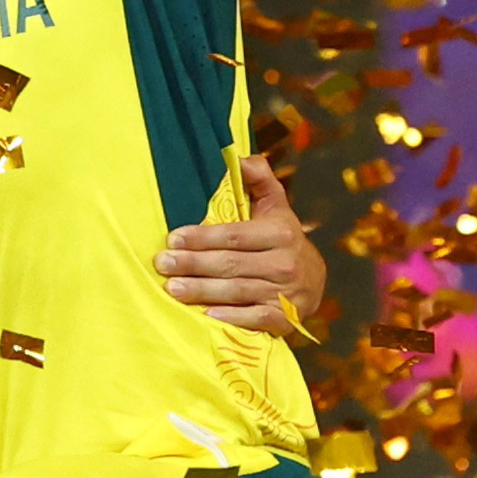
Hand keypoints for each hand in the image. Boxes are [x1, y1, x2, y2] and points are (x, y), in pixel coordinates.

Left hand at [159, 149, 326, 338]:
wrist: (314, 281)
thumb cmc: (281, 238)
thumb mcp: (274, 206)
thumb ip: (258, 179)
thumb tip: (239, 158)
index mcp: (281, 233)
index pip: (234, 235)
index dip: (202, 237)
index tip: (172, 239)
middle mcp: (285, 263)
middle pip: (231, 264)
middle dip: (193, 264)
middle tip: (162, 264)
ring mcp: (286, 293)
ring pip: (238, 291)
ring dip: (202, 291)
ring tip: (172, 288)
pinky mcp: (286, 319)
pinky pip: (256, 319)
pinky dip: (233, 317)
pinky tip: (208, 314)